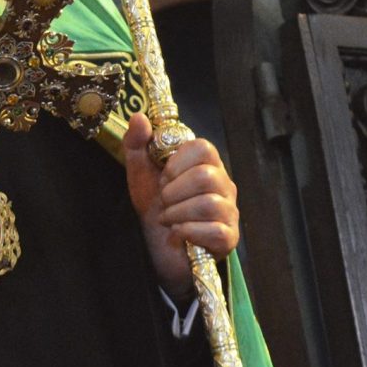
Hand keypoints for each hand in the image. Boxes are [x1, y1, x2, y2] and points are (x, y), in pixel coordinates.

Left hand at [123, 112, 239, 298]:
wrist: (156, 248)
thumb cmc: (155, 206)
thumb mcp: (140, 173)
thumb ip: (137, 144)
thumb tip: (138, 117)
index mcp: (207, 164)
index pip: (204, 148)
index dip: (177, 162)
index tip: (163, 177)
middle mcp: (224, 185)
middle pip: (206, 177)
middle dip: (174, 192)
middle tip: (163, 202)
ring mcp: (229, 212)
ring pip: (209, 204)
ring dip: (177, 213)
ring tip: (167, 220)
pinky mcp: (228, 238)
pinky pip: (214, 230)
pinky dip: (188, 232)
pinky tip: (177, 235)